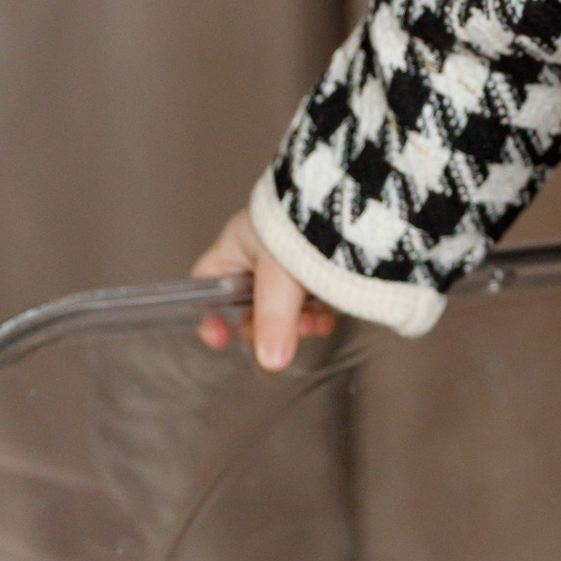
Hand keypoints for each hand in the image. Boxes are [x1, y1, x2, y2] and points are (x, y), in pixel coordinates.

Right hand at [192, 209, 333, 372]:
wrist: (354, 199)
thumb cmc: (306, 219)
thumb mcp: (281, 273)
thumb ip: (273, 319)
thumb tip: (271, 361)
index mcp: (236, 245)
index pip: (206, 285)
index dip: (208, 314)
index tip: (222, 337)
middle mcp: (259, 253)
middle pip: (248, 305)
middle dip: (266, 326)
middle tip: (283, 335)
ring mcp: (290, 260)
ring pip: (283, 306)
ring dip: (296, 322)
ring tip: (313, 324)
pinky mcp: (319, 266)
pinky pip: (310, 299)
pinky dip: (316, 312)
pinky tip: (327, 317)